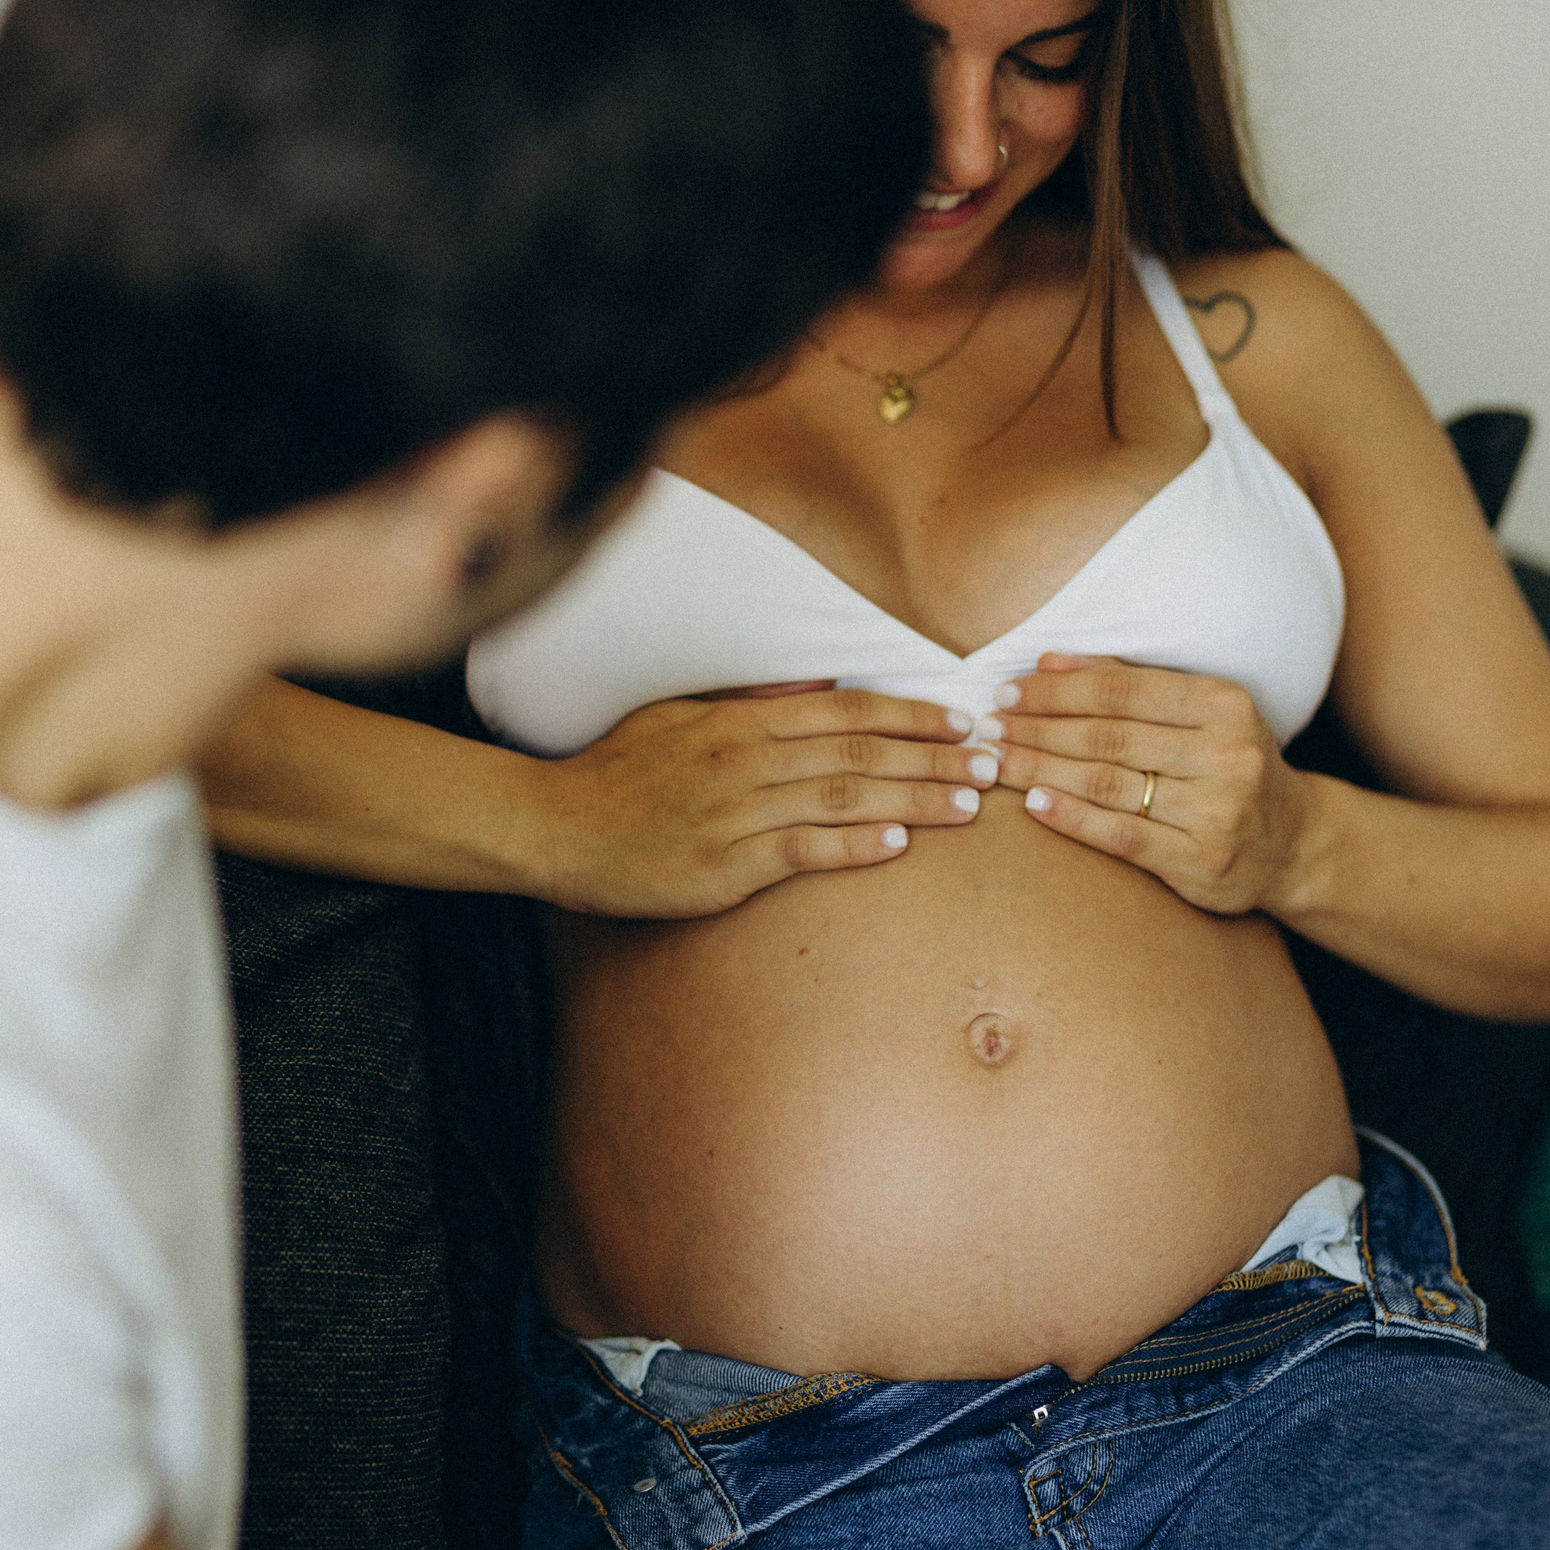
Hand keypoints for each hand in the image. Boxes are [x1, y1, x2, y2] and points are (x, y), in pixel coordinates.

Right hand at [533, 685, 993, 917]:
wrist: (557, 828)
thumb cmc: (618, 773)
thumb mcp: (679, 716)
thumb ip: (751, 700)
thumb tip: (817, 684)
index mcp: (741, 721)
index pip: (844, 711)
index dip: (909, 714)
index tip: (961, 720)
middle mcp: (746, 760)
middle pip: (858, 752)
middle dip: (933, 756)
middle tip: (991, 761)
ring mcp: (737, 812)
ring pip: (843, 798)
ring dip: (913, 799)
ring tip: (968, 805)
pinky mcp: (725, 865)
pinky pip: (803, 850)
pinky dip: (853, 845)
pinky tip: (898, 844)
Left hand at [987, 655, 1308, 915]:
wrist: (1292, 842)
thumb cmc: (1227, 764)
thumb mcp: (1197, 713)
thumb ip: (1127, 684)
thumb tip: (1047, 661)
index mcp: (1224, 703)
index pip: (1121, 690)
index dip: (1057, 690)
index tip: (1007, 693)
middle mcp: (1226, 753)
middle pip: (1108, 736)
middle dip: (1038, 730)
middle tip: (987, 729)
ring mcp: (1217, 810)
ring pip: (1108, 783)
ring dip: (1041, 770)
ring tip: (996, 762)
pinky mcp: (1201, 860)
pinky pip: (1121, 835)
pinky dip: (1071, 818)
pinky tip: (1033, 805)